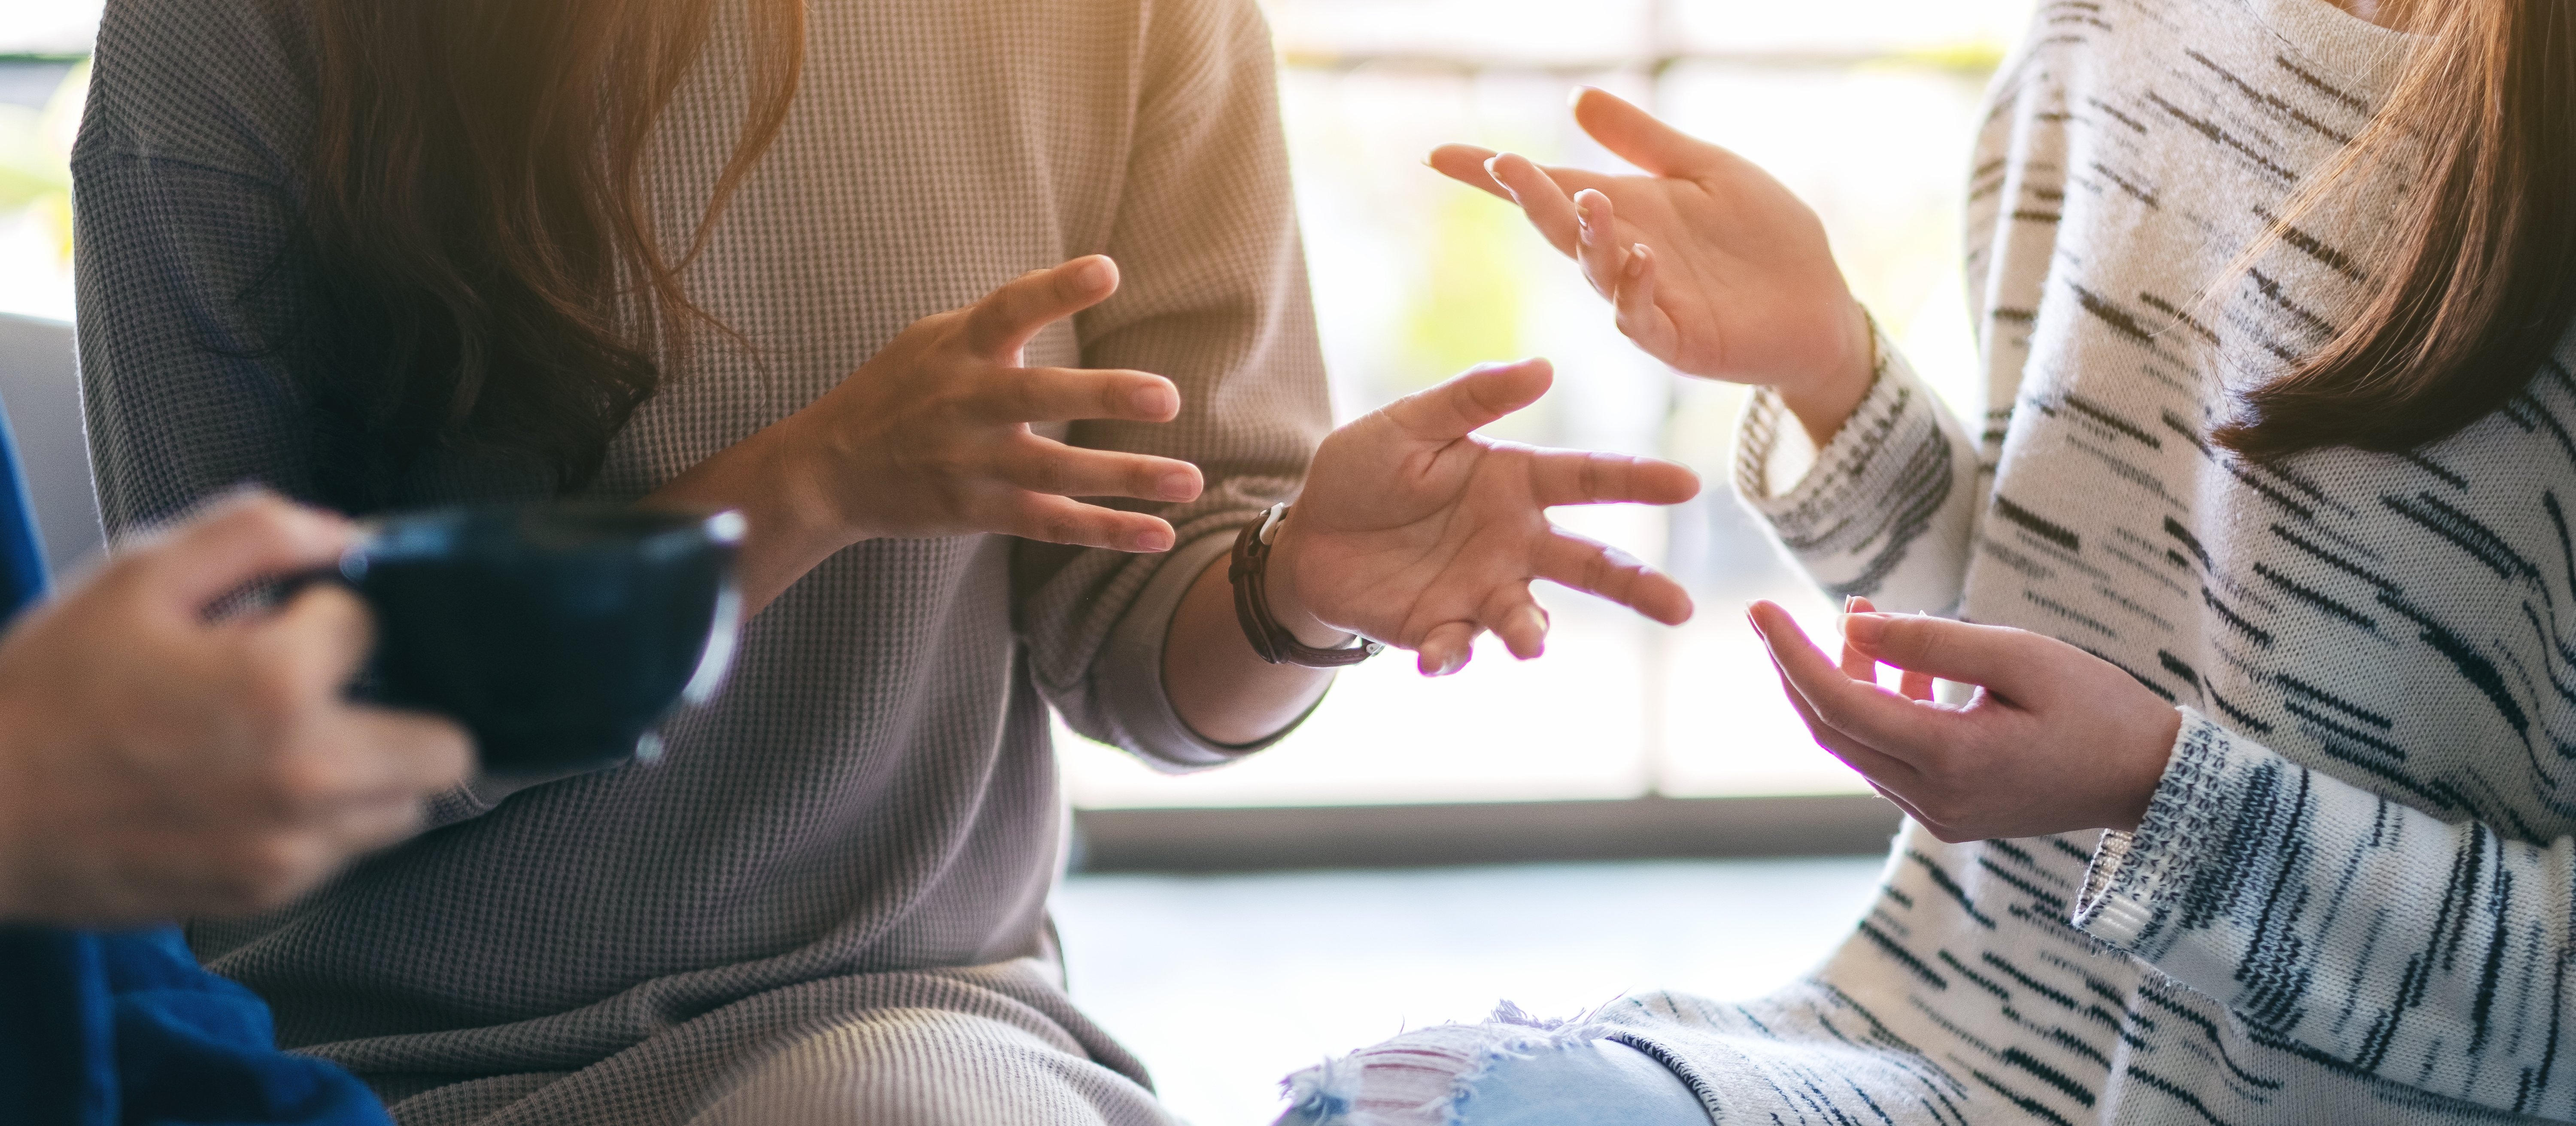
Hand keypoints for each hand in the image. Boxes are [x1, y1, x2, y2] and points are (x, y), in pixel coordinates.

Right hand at [0, 493, 473, 925]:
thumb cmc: (43, 696)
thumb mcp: (138, 576)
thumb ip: (254, 534)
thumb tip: (342, 533)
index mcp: (278, 685)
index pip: (374, 626)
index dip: (328, 617)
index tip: (283, 626)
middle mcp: (304, 775)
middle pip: (445, 745)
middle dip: (404, 708)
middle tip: (338, 694)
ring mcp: (291, 846)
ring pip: (408, 809)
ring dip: (374, 771)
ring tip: (296, 744)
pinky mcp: (266, 892)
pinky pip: (347, 854)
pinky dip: (325, 822)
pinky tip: (258, 791)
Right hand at [720, 256, 1202, 556]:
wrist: (829, 470)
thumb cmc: (896, 391)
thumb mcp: (933, 339)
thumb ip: (997, 322)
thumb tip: (1069, 284)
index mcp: (957, 348)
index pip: (1008, 309)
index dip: (1055, 289)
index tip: (1106, 270)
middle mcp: (964, 403)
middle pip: (1036, 396)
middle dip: (1100, 395)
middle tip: (1166, 397)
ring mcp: (971, 462)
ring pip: (1055, 471)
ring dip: (1126, 477)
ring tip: (1191, 480)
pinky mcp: (977, 511)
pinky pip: (1051, 523)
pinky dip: (1106, 530)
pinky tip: (1160, 534)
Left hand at [1268, 358, 1700, 675]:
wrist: (1307, 536)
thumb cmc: (1364, 469)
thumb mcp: (1410, 423)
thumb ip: (1472, 398)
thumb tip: (1545, 367)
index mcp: (1516, 483)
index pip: (1590, 478)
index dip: (1638, 480)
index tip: (1688, 483)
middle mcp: (1515, 541)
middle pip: (1591, 564)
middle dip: (1638, 585)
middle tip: (1681, 607)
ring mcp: (1483, 590)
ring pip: (1529, 617)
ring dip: (1533, 632)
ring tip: (1531, 645)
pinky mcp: (1443, 628)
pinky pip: (1459, 647)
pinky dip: (1452, 655)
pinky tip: (1434, 658)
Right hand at [1429, 88, 1872, 441]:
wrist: (1820, 303)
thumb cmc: (1765, 236)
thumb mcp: (1706, 170)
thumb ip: (1644, 141)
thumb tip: (1578, 99)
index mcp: (1625, 211)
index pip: (1549, 189)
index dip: (1494, 175)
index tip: (1440, 155)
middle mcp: (1622, 255)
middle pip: (1560, 226)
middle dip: (1529, 197)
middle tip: (1504, 164)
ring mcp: (1645, 301)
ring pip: (1595, 271)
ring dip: (1586, 237)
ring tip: (1589, 200)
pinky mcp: (1677, 341)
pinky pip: (1641, 319)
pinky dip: (1635, 291)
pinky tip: (1642, 258)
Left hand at [1749, 597, 2180, 841]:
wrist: (2151, 779)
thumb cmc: (2099, 707)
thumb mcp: (2019, 656)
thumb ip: (1932, 642)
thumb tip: (1852, 623)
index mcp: (1950, 759)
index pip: (1838, 703)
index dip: (1790, 654)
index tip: (1757, 608)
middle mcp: (1932, 798)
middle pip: (1832, 729)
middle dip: (1801, 669)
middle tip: (1783, 615)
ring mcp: (1937, 813)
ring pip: (1858, 744)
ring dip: (1847, 683)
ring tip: (1863, 620)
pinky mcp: (1947, 813)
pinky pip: (1888, 758)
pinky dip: (1879, 710)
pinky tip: (1900, 668)